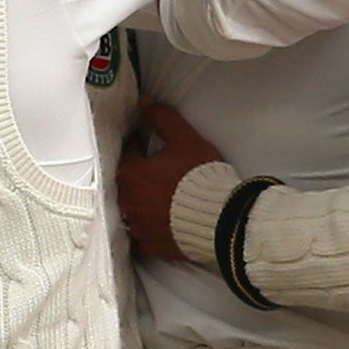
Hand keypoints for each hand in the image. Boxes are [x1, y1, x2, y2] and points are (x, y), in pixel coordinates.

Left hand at [117, 102, 222, 262]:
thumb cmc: (201, 178)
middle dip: (139, 173)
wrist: (221, 220)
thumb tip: (144, 103)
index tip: (147, 143)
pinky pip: (143, 233)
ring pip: (133, 208)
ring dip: (142, 200)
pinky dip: (149, 225)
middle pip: (127, 181)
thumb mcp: (185, 139)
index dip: (139, 144)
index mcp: (131, 173)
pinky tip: (162, 219)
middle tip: (156, 169)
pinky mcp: (150, 245)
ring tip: (161, 195)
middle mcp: (127, 201)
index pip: (129, 151)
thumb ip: (162, 118)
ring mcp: (137, 225)